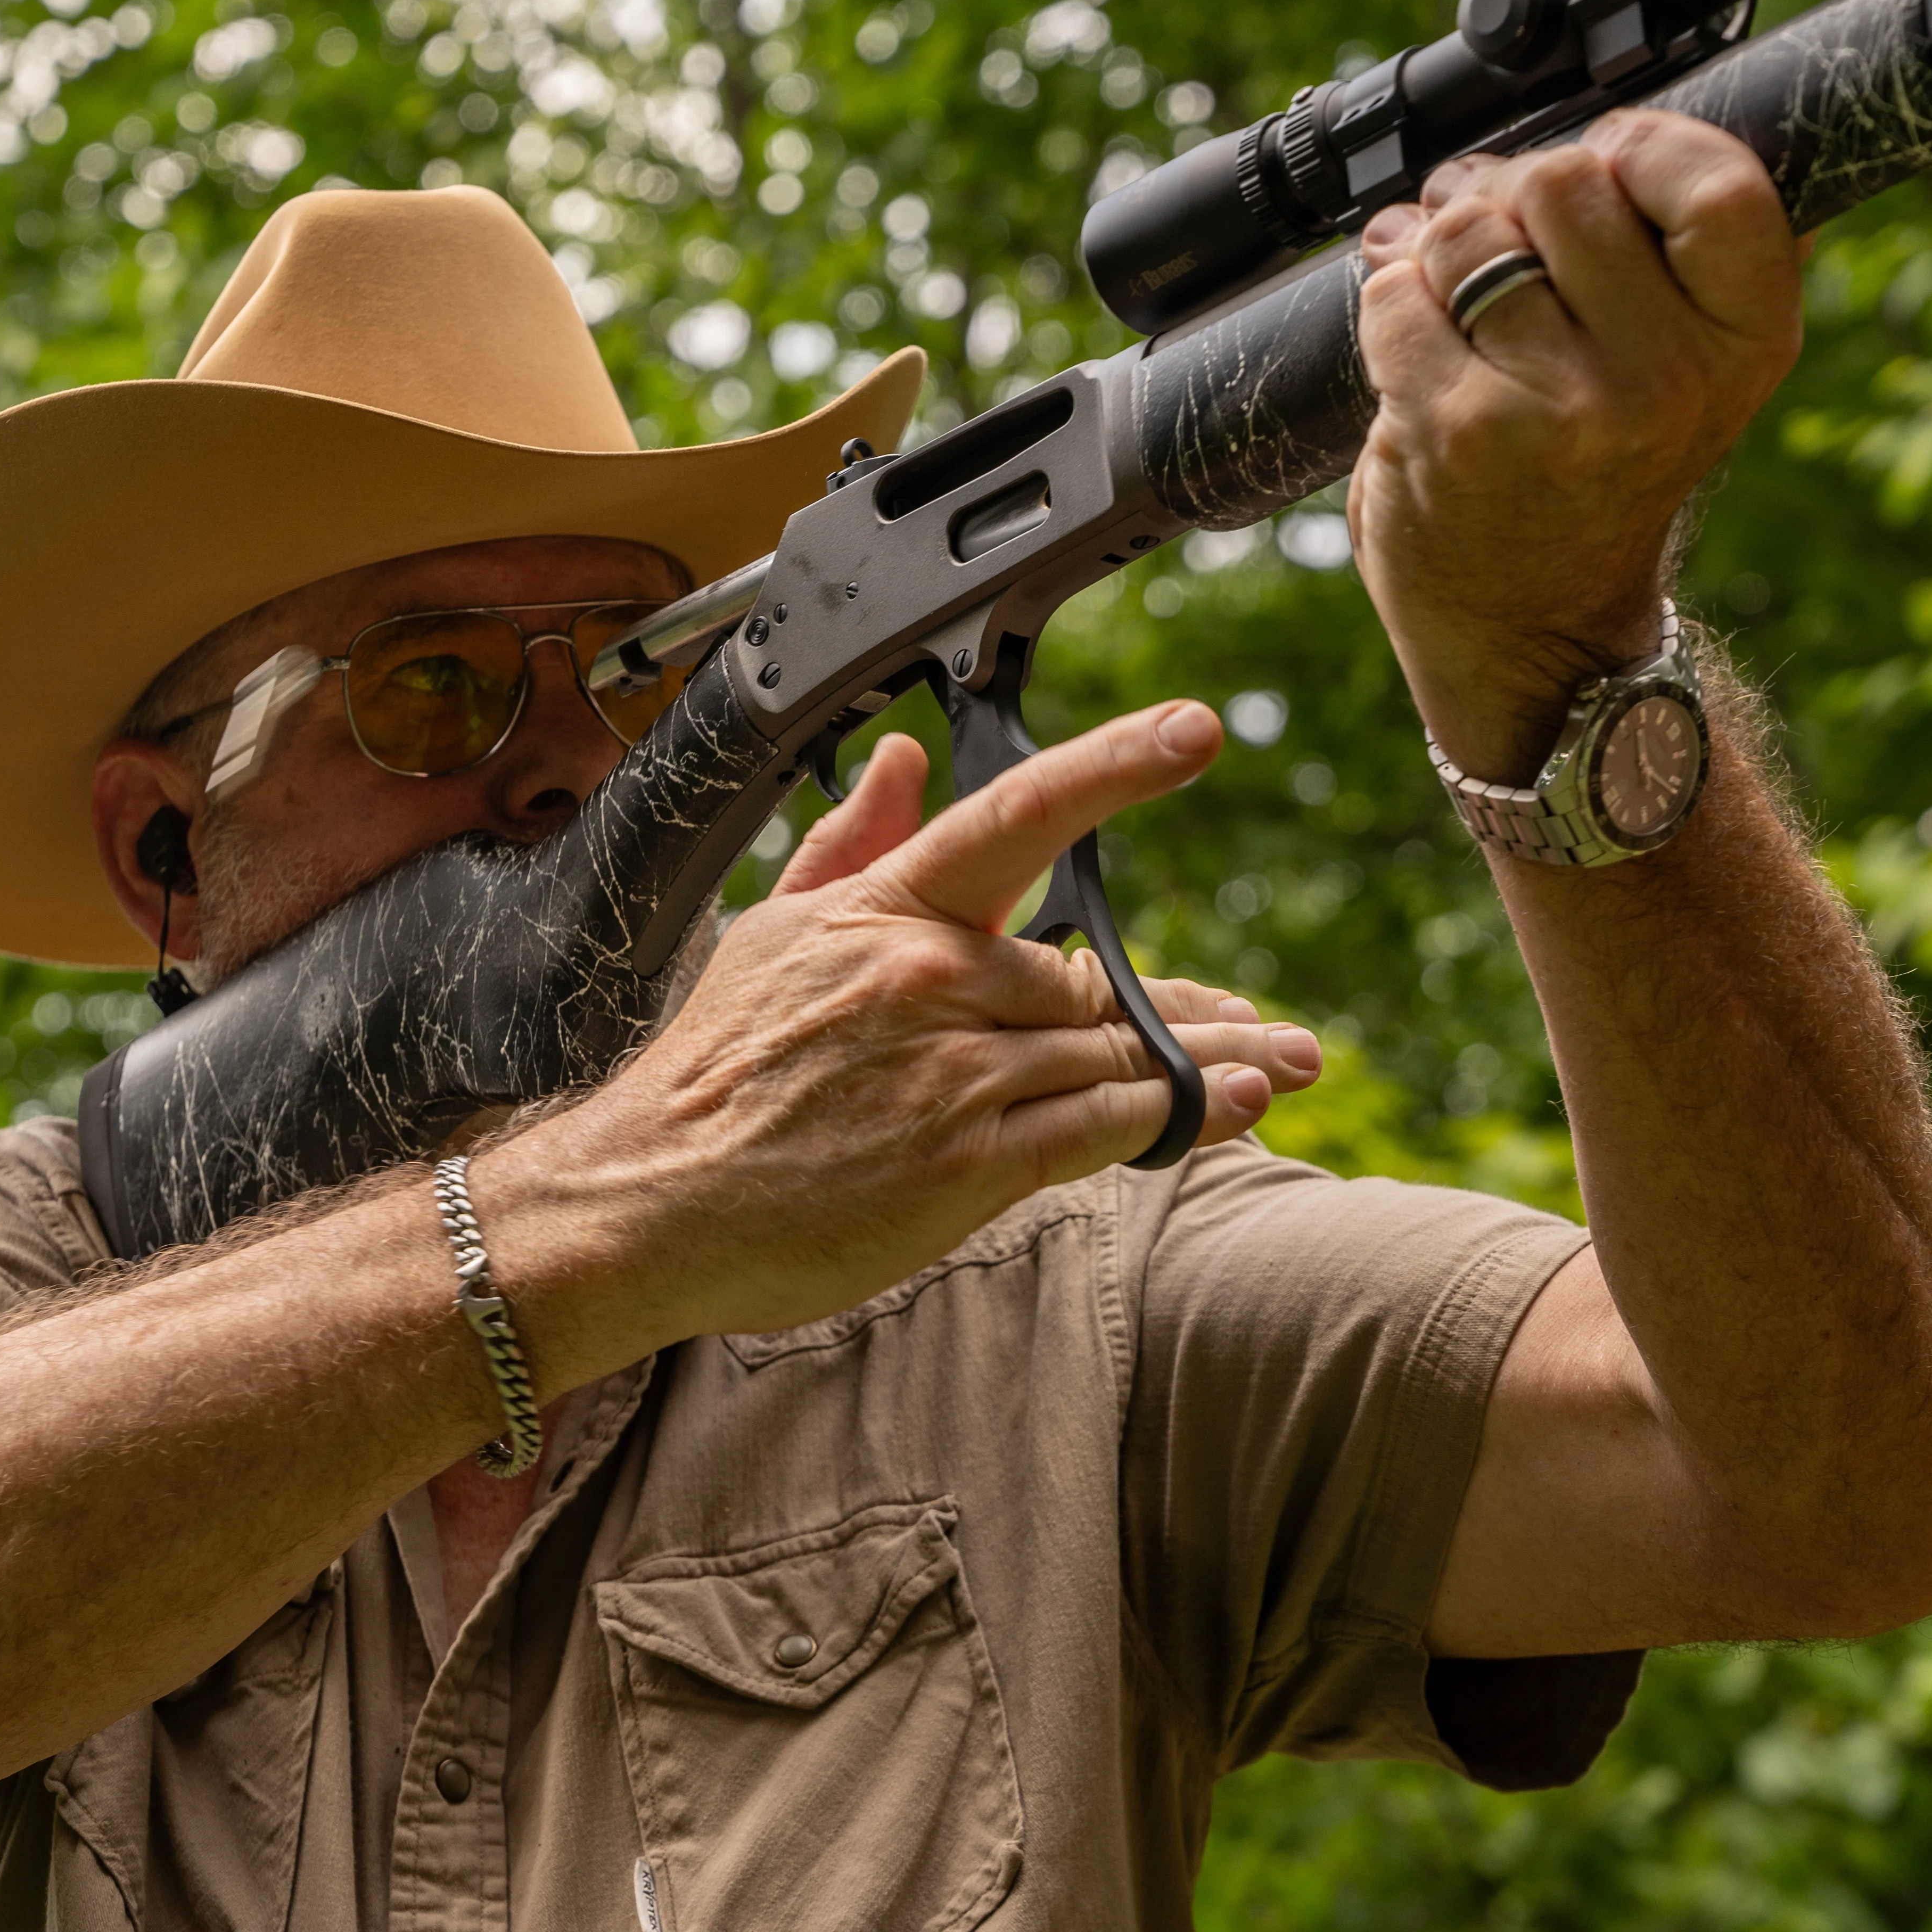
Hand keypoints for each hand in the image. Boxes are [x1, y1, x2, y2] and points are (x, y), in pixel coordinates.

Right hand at [486, 708, 1324, 1345]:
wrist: (650, 1199)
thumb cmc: (710, 1076)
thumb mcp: (768, 939)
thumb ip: (847, 845)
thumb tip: (900, 759)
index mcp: (884, 912)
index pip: (1017, 815)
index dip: (1112, 765)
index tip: (1195, 731)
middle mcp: (929, 980)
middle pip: (1093, 977)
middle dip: (1184, 1005)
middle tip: (1262, 1020)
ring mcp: (953, 1074)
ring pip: (1114, 1051)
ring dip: (1208, 1061)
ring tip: (1281, 1062)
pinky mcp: (967, 1165)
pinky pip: (1101, 1126)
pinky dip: (1175, 1115)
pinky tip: (1231, 1106)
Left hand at [1348, 110, 1803, 778]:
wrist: (1531, 623)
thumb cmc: (1595, 472)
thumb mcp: (1686, 366)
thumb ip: (1678, 254)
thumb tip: (1639, 119)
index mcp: (1745, 344)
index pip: (1718, 178)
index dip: (1639, 144)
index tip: (1604, 164)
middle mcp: (1665, 377)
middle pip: (1565, 182)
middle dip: (1510, 191)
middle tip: (1499, 235)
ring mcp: (1558, 405)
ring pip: (1464, 232)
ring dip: (1436, 242)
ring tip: (1447, 284)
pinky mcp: (1456, 427)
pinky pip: (1394, 294)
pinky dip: (1384, 299)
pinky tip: (1411, 336)